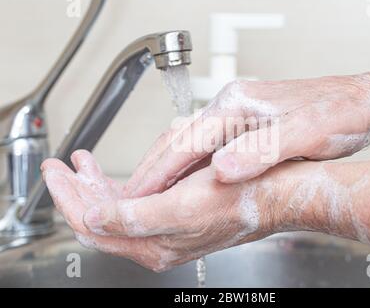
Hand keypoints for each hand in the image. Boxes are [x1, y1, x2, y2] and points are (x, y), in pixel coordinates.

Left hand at [42, 150, 285, 271]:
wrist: (272, 192)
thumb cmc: (237, 200)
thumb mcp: (181, 211)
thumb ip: (133, 219)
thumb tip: (92, 218)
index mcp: (153, 245)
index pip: (93, 227)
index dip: (70, 201)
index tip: (56, 176)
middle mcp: (155, 240)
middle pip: (99, 219)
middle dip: (77, 191)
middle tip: (60, 169)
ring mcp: (164, 226)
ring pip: (115, 210)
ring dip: (95, 186)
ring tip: (81, 165)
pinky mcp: (175, 212)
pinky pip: (135, 203)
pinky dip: (117, 185)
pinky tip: (114, 173)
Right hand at [125, 76, 369, 197]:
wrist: (361, 103)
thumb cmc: (338, 114)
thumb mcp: (304, 136)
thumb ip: (261, 151)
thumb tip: (221, 169)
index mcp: (236, 105)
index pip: (184, 143)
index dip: (157, 173)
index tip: (135, 195)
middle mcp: (231, 106)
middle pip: (177, 140)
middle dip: (152, 171)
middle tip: (129, 198)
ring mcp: (237, 115)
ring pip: (187, 144)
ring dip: (166, 169)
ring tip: (148, 194)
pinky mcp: (245, 125)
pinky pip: (204, 147)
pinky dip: (187, 167)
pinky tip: (185, 181)